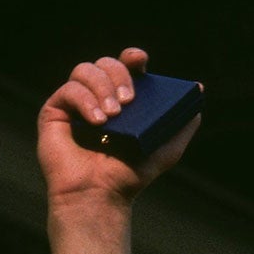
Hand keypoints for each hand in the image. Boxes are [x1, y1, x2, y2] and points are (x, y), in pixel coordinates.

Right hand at [37, 48, 199, 209]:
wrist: (101, 196)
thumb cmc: (131, 175)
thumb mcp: (167, 149)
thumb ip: (182, 123)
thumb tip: (198, 91)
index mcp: (123, 101)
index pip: (126, 67)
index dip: (132, 58)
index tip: (140, 60)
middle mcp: (98, 97)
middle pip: (105, 63)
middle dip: (119, 74)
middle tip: (129, 101)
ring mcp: (75, 103)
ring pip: (84, 70)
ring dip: (102, 87)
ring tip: (114, 116)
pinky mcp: (55, 111)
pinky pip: (68, 89)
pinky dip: (85, 100)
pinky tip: (98, 121)